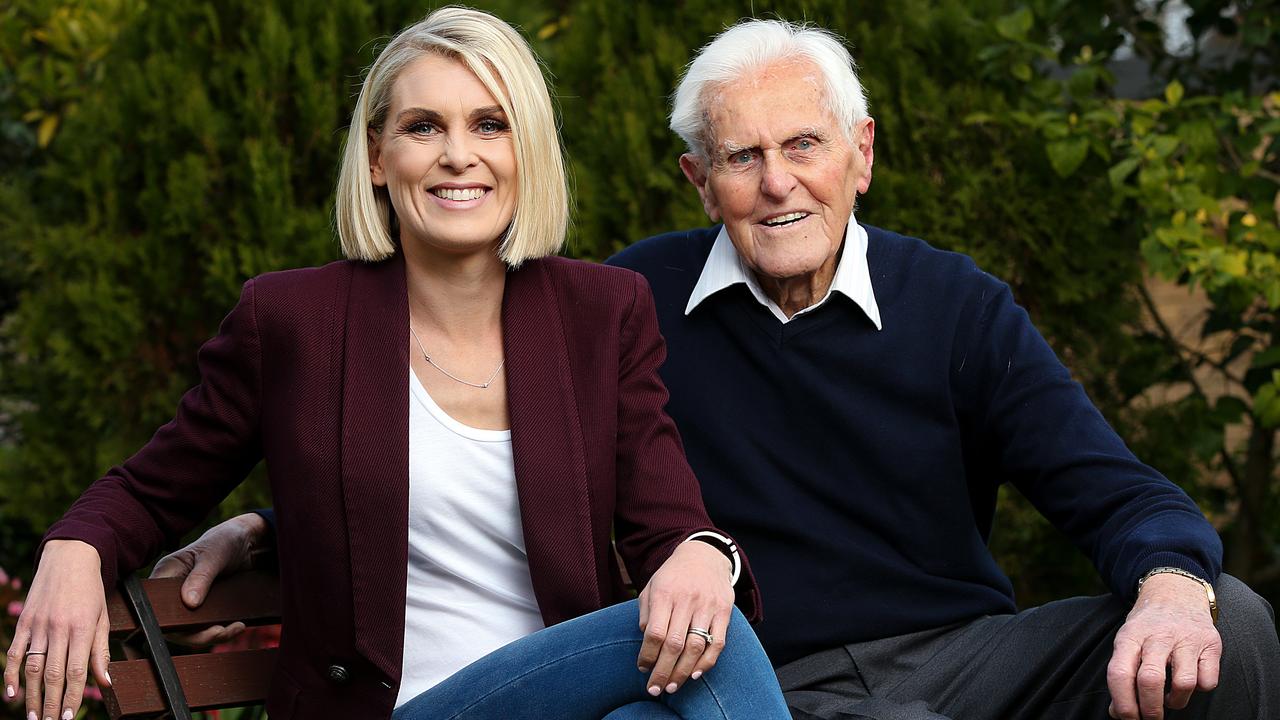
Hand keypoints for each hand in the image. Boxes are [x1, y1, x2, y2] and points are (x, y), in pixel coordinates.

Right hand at [4, 539, 111, 719]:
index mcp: (83, 628)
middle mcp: (59, 628)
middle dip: (50, 703)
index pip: (76, 671)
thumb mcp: (102, 617)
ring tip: (32, 717)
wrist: (70, 557)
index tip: (66, 718)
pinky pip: (16, 652)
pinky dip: (11, 673)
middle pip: (52, 674)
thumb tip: (106, 682)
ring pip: (33, 667)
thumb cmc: (91, 590)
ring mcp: (39, 625)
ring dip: (31, 695)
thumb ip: (101, 651)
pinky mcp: (24, 621)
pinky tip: (11, 693)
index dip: (70, 697)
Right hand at [149, 512, 268, 645]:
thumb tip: (189, 603)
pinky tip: (237, 626)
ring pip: (190, 630)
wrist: (247, 541)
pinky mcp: (204, 605)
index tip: (193, 630)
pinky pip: (205, 626)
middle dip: (197, 635)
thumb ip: (201, 577)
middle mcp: (174, 589)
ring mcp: (188, 599)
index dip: (169, 623)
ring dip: (212, 635)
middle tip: (220, 631)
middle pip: (173, 624)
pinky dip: (221, 630)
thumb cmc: (225, 540)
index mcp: (166, 572)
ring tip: (235, 628)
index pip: (155, 606)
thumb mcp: (214, 556)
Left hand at [636, 540, 733, 696]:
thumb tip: (647, 641)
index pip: (654, 632)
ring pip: (696, 646)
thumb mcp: (652, 587)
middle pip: (674, 644)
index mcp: (665, 593)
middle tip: (655, 689)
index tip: (642, 669)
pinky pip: (718, 642)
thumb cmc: (672, 577)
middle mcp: (687, 599)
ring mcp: (708, 605)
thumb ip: (646, 613)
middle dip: (663, 671)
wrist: (704, 556)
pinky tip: (696, 673)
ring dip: (684, 671)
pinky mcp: (724, 611)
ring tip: (673, 686)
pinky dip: (707, 662)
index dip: (647, 655)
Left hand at [1106, 572, 1220, 719]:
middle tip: (1150, 719)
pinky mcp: (1211, 644)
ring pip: (1184, 683)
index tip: (1127, 718)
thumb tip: (1116, 712)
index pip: (1120, 673)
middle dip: (1150, 709)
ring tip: (1170, 700)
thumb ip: (1122, 674)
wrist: (1175, 592)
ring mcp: (1187, 639)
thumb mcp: (1127, 641)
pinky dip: (1200, 689)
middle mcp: (1158, 636)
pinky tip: (1190, 683)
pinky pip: (1208, 680)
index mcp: (1131, 636)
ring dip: (1176, 702)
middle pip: (1150, 680)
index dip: (1123, 702)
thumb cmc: (1147, 626)